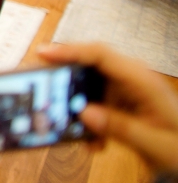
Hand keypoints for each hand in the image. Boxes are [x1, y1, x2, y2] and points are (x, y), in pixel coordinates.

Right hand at [39, 42, 177, 173]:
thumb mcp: (155, 143)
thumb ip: (120, 128)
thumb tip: (83, 112)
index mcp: (143, 80)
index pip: (101, 55)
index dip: (70, 50)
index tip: (43, 53)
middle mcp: (133, 78)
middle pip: (90, 65)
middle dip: (65, 76)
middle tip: (40, 83)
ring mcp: (127, 89)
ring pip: (89, 86)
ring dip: (77, 106)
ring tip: (71, 125)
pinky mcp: (122, 102)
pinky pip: (96, 103)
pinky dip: (89, 121)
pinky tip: (94, 142)